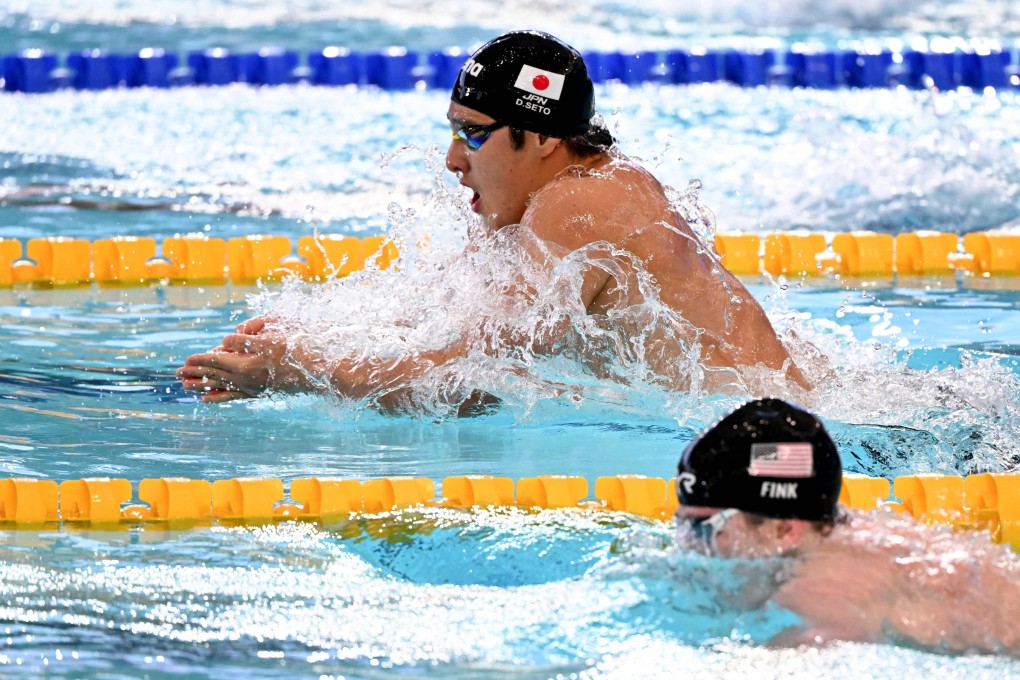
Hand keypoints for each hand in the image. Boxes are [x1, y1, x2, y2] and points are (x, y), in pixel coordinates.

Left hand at [177, 317, 315, 402]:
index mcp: (246, 362)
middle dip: (195, 371)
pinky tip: (206, 400)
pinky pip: (232, 396)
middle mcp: (245, 377)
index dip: (202, 358)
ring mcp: (250, 387)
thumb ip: (246, 338)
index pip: (218, 358)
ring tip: (185, 387)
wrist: (314, 374)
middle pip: (214, 373)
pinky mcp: (256, 393)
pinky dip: (217, 397)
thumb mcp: (270, 338)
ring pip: (219, 386)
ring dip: (200, 385)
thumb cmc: (294, 352)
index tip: (188, 359)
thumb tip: (226, 340)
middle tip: (177, 373)